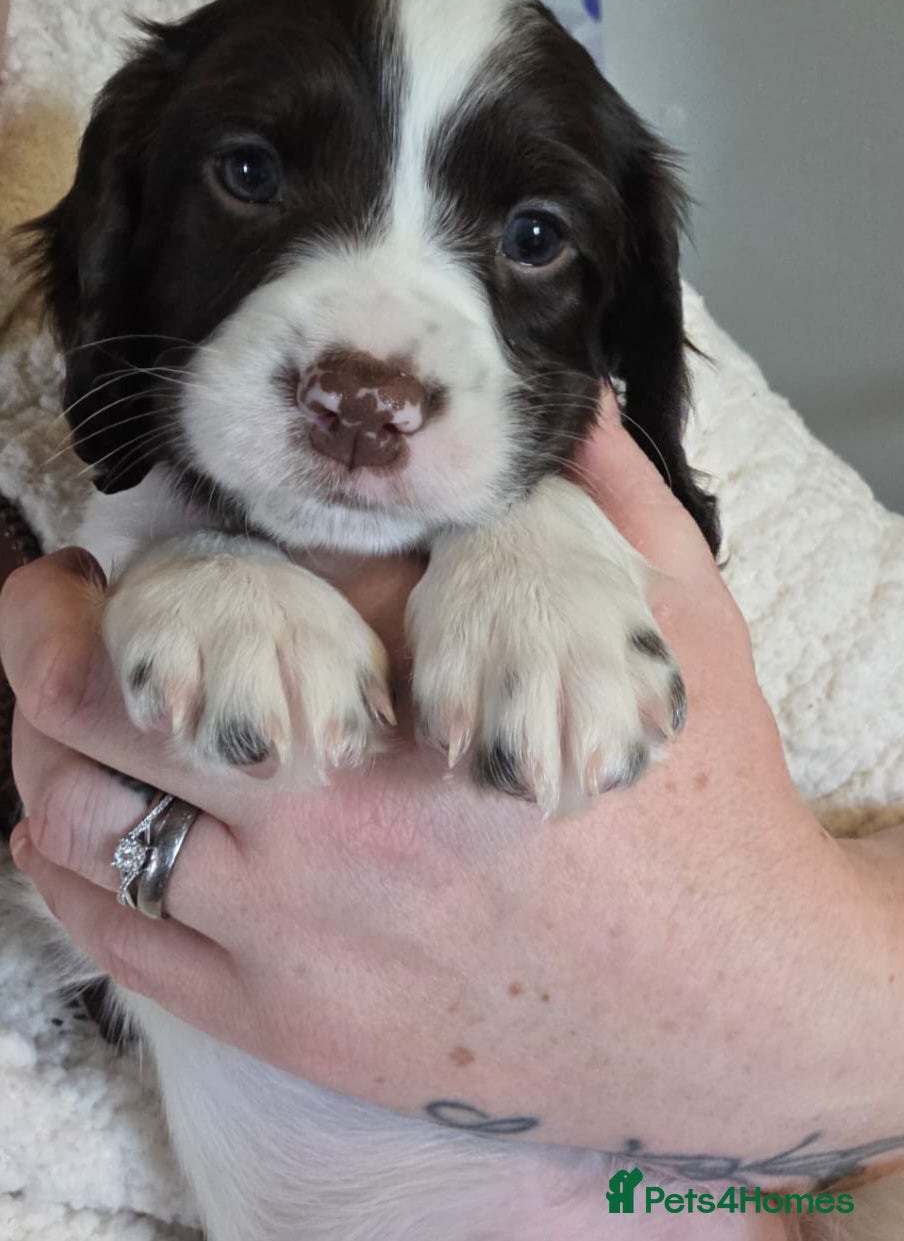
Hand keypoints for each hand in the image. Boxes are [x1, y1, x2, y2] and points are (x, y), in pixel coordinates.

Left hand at [4, 395, 903, 1188]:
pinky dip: (61, 863)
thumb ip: (611, 492)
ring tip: (56, 696)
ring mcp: (297, 916)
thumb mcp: (683, 617)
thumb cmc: (705, 809)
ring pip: (84, 807)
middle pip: (115, 681)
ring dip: (42, 736)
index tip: (148, 526)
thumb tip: (572, 398)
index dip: (174, 530)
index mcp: (428, 666)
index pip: (239, 562)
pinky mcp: (286, 1016)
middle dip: (50, 621)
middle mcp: (339, 792)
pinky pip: (114, 933)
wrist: (729, 1009)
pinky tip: (64, 819)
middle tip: (53, 591)